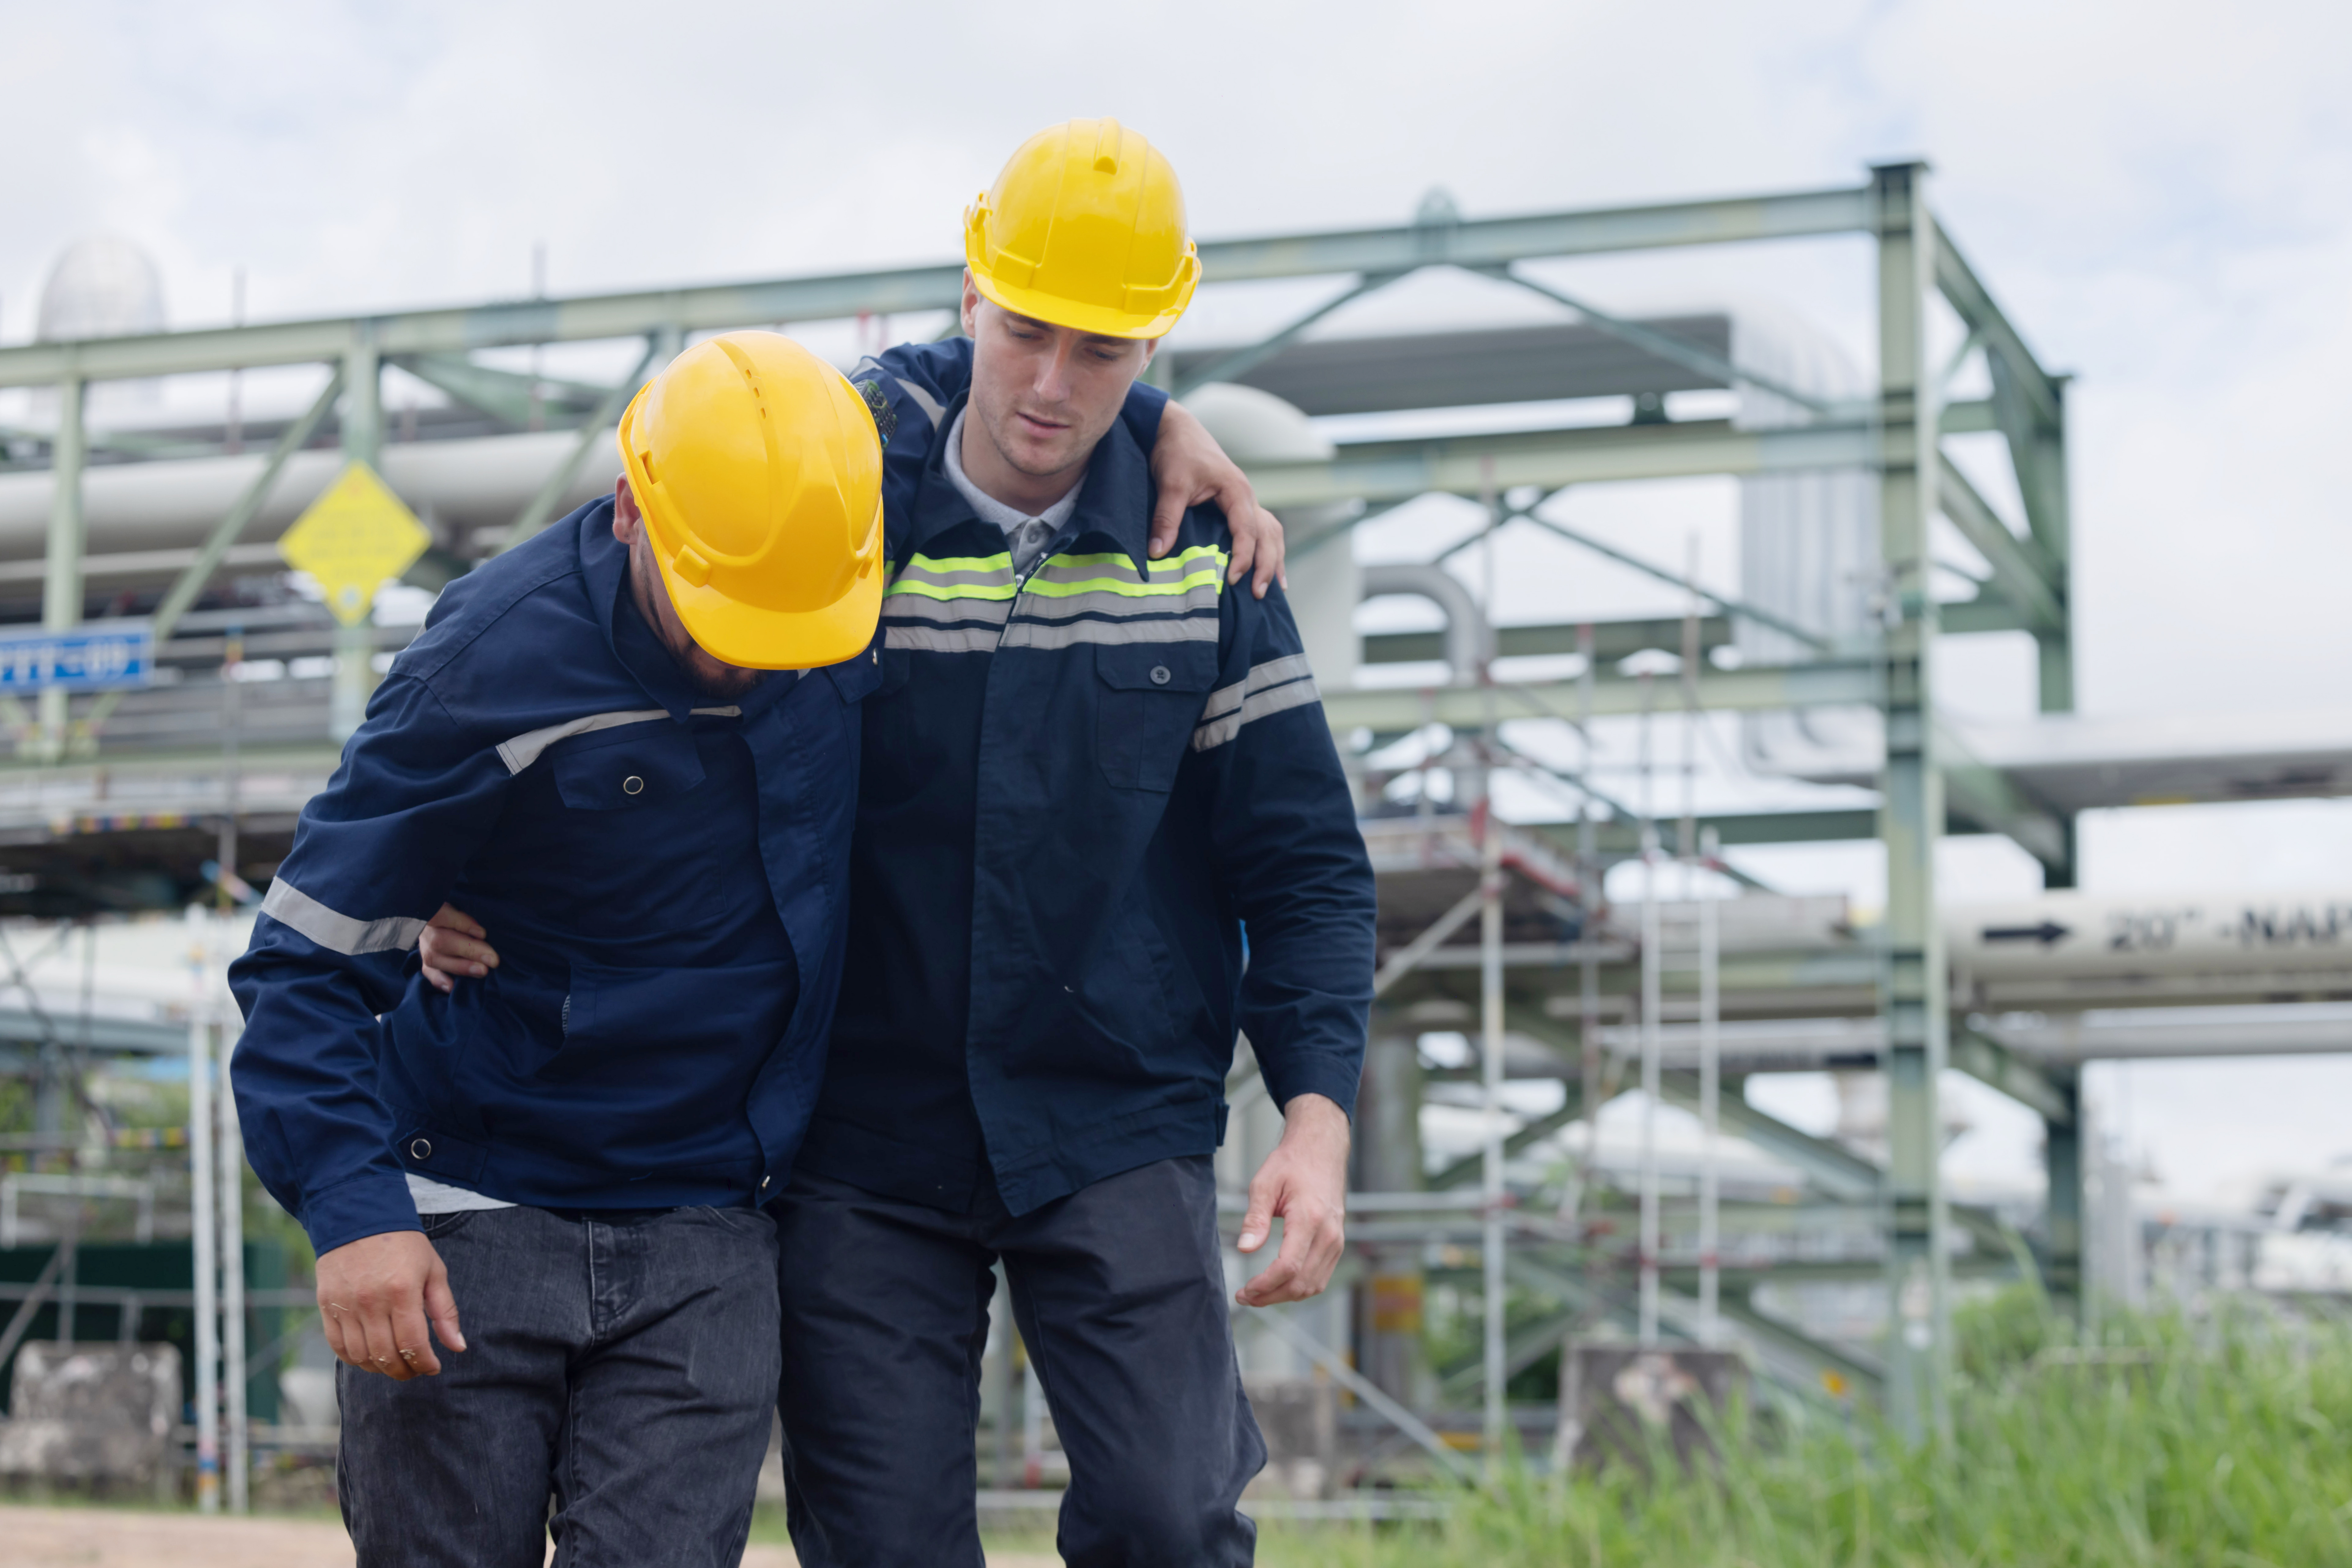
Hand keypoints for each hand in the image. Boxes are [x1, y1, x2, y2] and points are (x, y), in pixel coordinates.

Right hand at [315, 1230, 465, 1379]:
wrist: (358, 1217)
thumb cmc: (403, 1244)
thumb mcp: (434, 1271)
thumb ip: (445, 1311)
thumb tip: (457, 1347)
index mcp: (402, 1291)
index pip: (413, 1344)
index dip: (425, 1363)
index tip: (433, 1367)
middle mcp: (371, 1301)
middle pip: (386, 1355)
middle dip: (404, 1371)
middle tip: (415, 1369)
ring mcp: (345, 1305)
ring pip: (361, 1356)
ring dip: (380, 1368)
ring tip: (395, 1363)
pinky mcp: (326, 1305)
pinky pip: (337, 1346)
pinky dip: (354, 1359)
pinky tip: (369, 1356)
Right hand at [418, 903, 497, 993]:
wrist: (437, 916)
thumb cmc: (456, 913)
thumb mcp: (459, 908)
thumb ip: (466, 918)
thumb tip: (480, 934)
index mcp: (432, 909)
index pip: (441, 914)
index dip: (461, 924)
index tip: (482, 933)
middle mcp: (425, 929)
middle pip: (441, 940)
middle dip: (469, 950)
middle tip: (492, 960)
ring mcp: (423, 945)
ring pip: (434, 958)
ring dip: (460, 966)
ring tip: (482, 971)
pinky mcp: (424, 959)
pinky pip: (428, 971)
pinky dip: (439, 980)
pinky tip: (452, 987)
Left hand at [1148, 399, 1286, 598]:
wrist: (1175, 428)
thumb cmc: (1176, 452)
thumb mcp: (1170, 485)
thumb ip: (1167, 518)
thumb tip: (1157, 552)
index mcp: (1237, 491)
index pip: (1248, 531)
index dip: (1243, 557)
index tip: (1234, 580)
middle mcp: (1247, 496)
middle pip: (1268, 535)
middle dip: (1267, 565)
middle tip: (1258, 594)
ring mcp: (1245, 500)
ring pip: (1271, 532)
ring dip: (1274, 559)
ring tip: (1275, 588)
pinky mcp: (1237, 503)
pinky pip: (1261, 528)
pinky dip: (1268, 548)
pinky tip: (1268, 566)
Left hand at [1234, 1093, 1349, 1306]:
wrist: (1321, 1150)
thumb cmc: (1291, 1164)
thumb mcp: (1264, 1184)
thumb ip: (1255, 1218)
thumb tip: (1244, 1249)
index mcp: (1310, 1219)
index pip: (1289, 1267)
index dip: (1265, 1285)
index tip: (1244, 1290)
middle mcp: (1329, 1234)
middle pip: (1301, 1283)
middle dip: (1270, 1296)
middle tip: (1245, 1297)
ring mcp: (1337, 1240)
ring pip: (1313, 1285)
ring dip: (1284, 1296)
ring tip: (1258, 1294)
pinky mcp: (1337, 1243)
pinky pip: (1321, 1276)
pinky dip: (1300, 1287)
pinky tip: (1279, 1285)